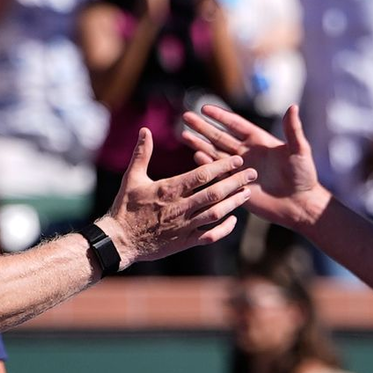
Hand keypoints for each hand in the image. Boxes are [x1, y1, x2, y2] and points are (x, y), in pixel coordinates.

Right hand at [99, 128, 254, 264]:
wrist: (119, 242)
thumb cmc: (125, 208)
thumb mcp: (131, 178)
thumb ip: (141, 154)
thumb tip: (145, 130)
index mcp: (169, 190)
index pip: (202, 175)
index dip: (222, 166)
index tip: (237, 159)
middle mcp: (180, 208)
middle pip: (215, 193)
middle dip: (236, 182)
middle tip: (253, 173)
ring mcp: (184, 226)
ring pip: (216, 214)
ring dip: (234, 203)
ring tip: (247, 193)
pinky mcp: (184, 241)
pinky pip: (209, 236)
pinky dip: (223, 229)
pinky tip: (233, 220)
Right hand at [182, 102, 326, 229]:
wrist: (299, 204)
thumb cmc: (303, 176)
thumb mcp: (300, 151)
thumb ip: (293, 130)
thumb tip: (293, 107)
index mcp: (259, 141)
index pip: (235, 125)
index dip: (220, 116)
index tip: (204, 108)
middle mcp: (246, 153)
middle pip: (219, 137)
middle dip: (202, 127)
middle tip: (185, 117)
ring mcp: (239, 170)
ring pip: (215, 154)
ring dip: (199, 145)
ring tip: (183, 135)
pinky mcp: (236, 186)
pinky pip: (218, 175)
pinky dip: (207, 166)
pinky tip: (195, 158)